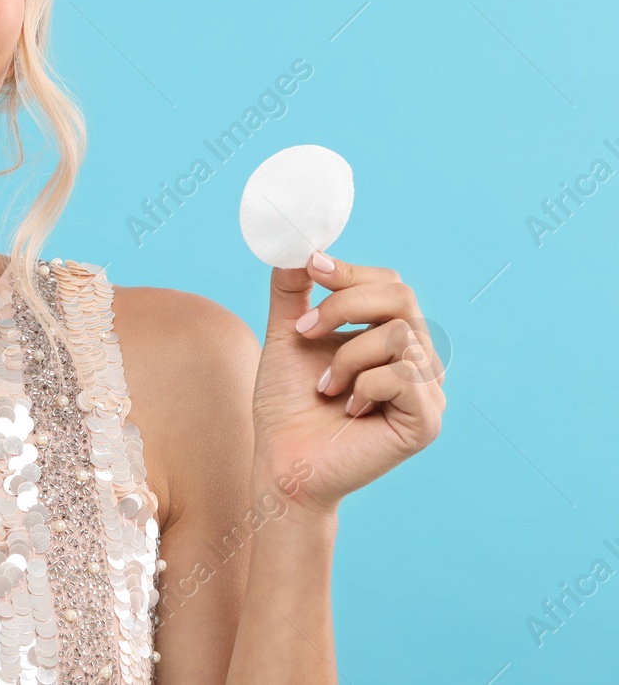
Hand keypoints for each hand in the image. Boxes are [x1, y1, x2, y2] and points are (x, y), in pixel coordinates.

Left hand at [249, 250, 444, 515]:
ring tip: (325, 388)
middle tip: (304, 331)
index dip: (351, 272)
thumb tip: (299, 248)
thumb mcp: (287, 336)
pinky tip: (348, 409)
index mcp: (392, 337)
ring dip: (345, 357)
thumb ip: (294, 292)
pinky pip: (404, 376)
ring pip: (397, 336)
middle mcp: (418, 360)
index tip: (311, 267)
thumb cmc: (288, 404)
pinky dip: (363, 386)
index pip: (390, 284)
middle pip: (401, 298)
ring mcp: (428, 391)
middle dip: (344, 306)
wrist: (283, 462)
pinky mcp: (427, 421)